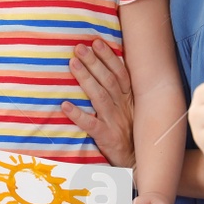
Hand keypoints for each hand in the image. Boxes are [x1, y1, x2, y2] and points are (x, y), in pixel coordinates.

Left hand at [61, 39, 135, 166]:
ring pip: (99, 97)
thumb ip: (121, 90)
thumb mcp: (132, 108)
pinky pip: (91, 125)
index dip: (108, 57)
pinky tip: (65, 105)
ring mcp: (115, 122)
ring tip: (72, 64)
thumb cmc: (132, 131)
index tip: (96, 41)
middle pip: (108, 80)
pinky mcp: (107, 137)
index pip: (120, 73)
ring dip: (86, 79)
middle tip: (79, 47)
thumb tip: (107, 65)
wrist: (139, 161)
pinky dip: (78, 115)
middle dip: (94, 62)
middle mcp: (123, 107)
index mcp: (130, 98)